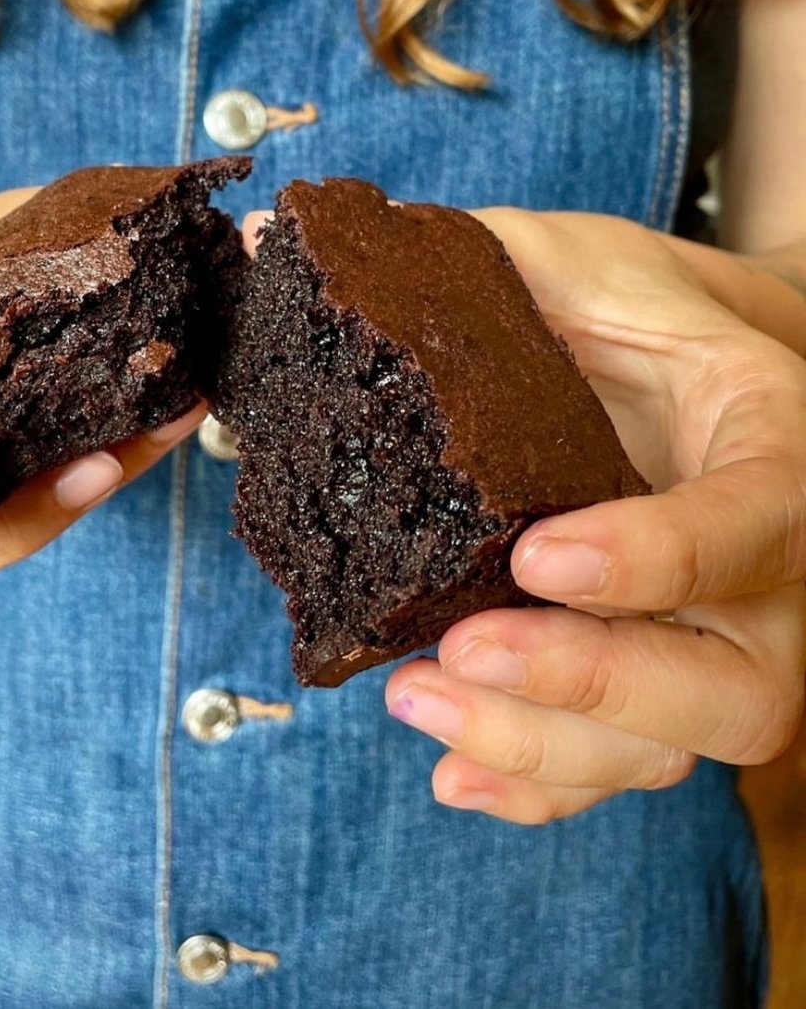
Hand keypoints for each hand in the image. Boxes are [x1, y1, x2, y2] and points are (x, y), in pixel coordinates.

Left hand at [376, 209, 805, 822]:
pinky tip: (454, 772)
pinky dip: (541, 783)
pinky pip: (624, 764)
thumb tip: (267, 239)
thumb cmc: (630, 312)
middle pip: (741, 683)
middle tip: (468, 650)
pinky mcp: (660, 678)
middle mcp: (770, 566)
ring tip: (420, 702)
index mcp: (771, 440)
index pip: (757, 520)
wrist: (677, 373)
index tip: (536, 556)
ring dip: (543, 743)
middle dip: (598, 684)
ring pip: (673, 745)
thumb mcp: (568, 258)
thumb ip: (459, 253)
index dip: (659, 555)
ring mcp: (721, 637)